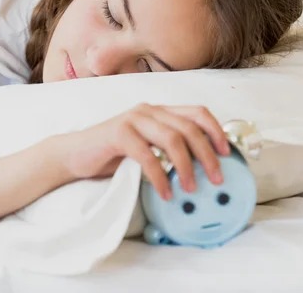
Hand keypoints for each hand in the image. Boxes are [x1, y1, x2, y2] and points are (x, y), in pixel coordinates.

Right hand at [53, 103, 230, 199]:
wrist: (75, 155)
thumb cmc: (113, 155)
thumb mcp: (146, 148)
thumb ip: (167, 149)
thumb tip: (201, 168)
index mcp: (158, 112)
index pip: (197, 112)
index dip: (216, 131)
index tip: (227, 153)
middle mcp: (148, 110)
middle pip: (189, 128)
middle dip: (207, 155)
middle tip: (216, 180)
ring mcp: (133, 119)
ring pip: (172, 139)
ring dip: (186, 167)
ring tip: (190, 189)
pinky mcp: (118, 133)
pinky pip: (146, 155)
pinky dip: (159, 176)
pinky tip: (164, 193)